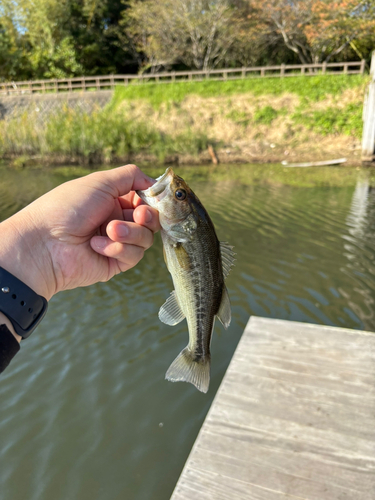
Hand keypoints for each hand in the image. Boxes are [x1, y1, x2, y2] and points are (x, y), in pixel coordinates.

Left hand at [0, 164, 159, 301]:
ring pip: (145, 238)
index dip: (152, 200)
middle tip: (138, 216)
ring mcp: (117, 243)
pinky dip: (118, 249)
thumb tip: (154, 182)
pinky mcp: (115, 263)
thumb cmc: (67, 208)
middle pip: (151, 220)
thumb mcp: (100, 182)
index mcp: (112, 200)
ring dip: (129, 233)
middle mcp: (116, 220)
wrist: (45, 244)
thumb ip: (130, 176)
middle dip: (147, 217)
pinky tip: (95, 245)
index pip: (144, 200)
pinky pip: (133, 255)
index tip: (153, 198)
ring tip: (108, 230)